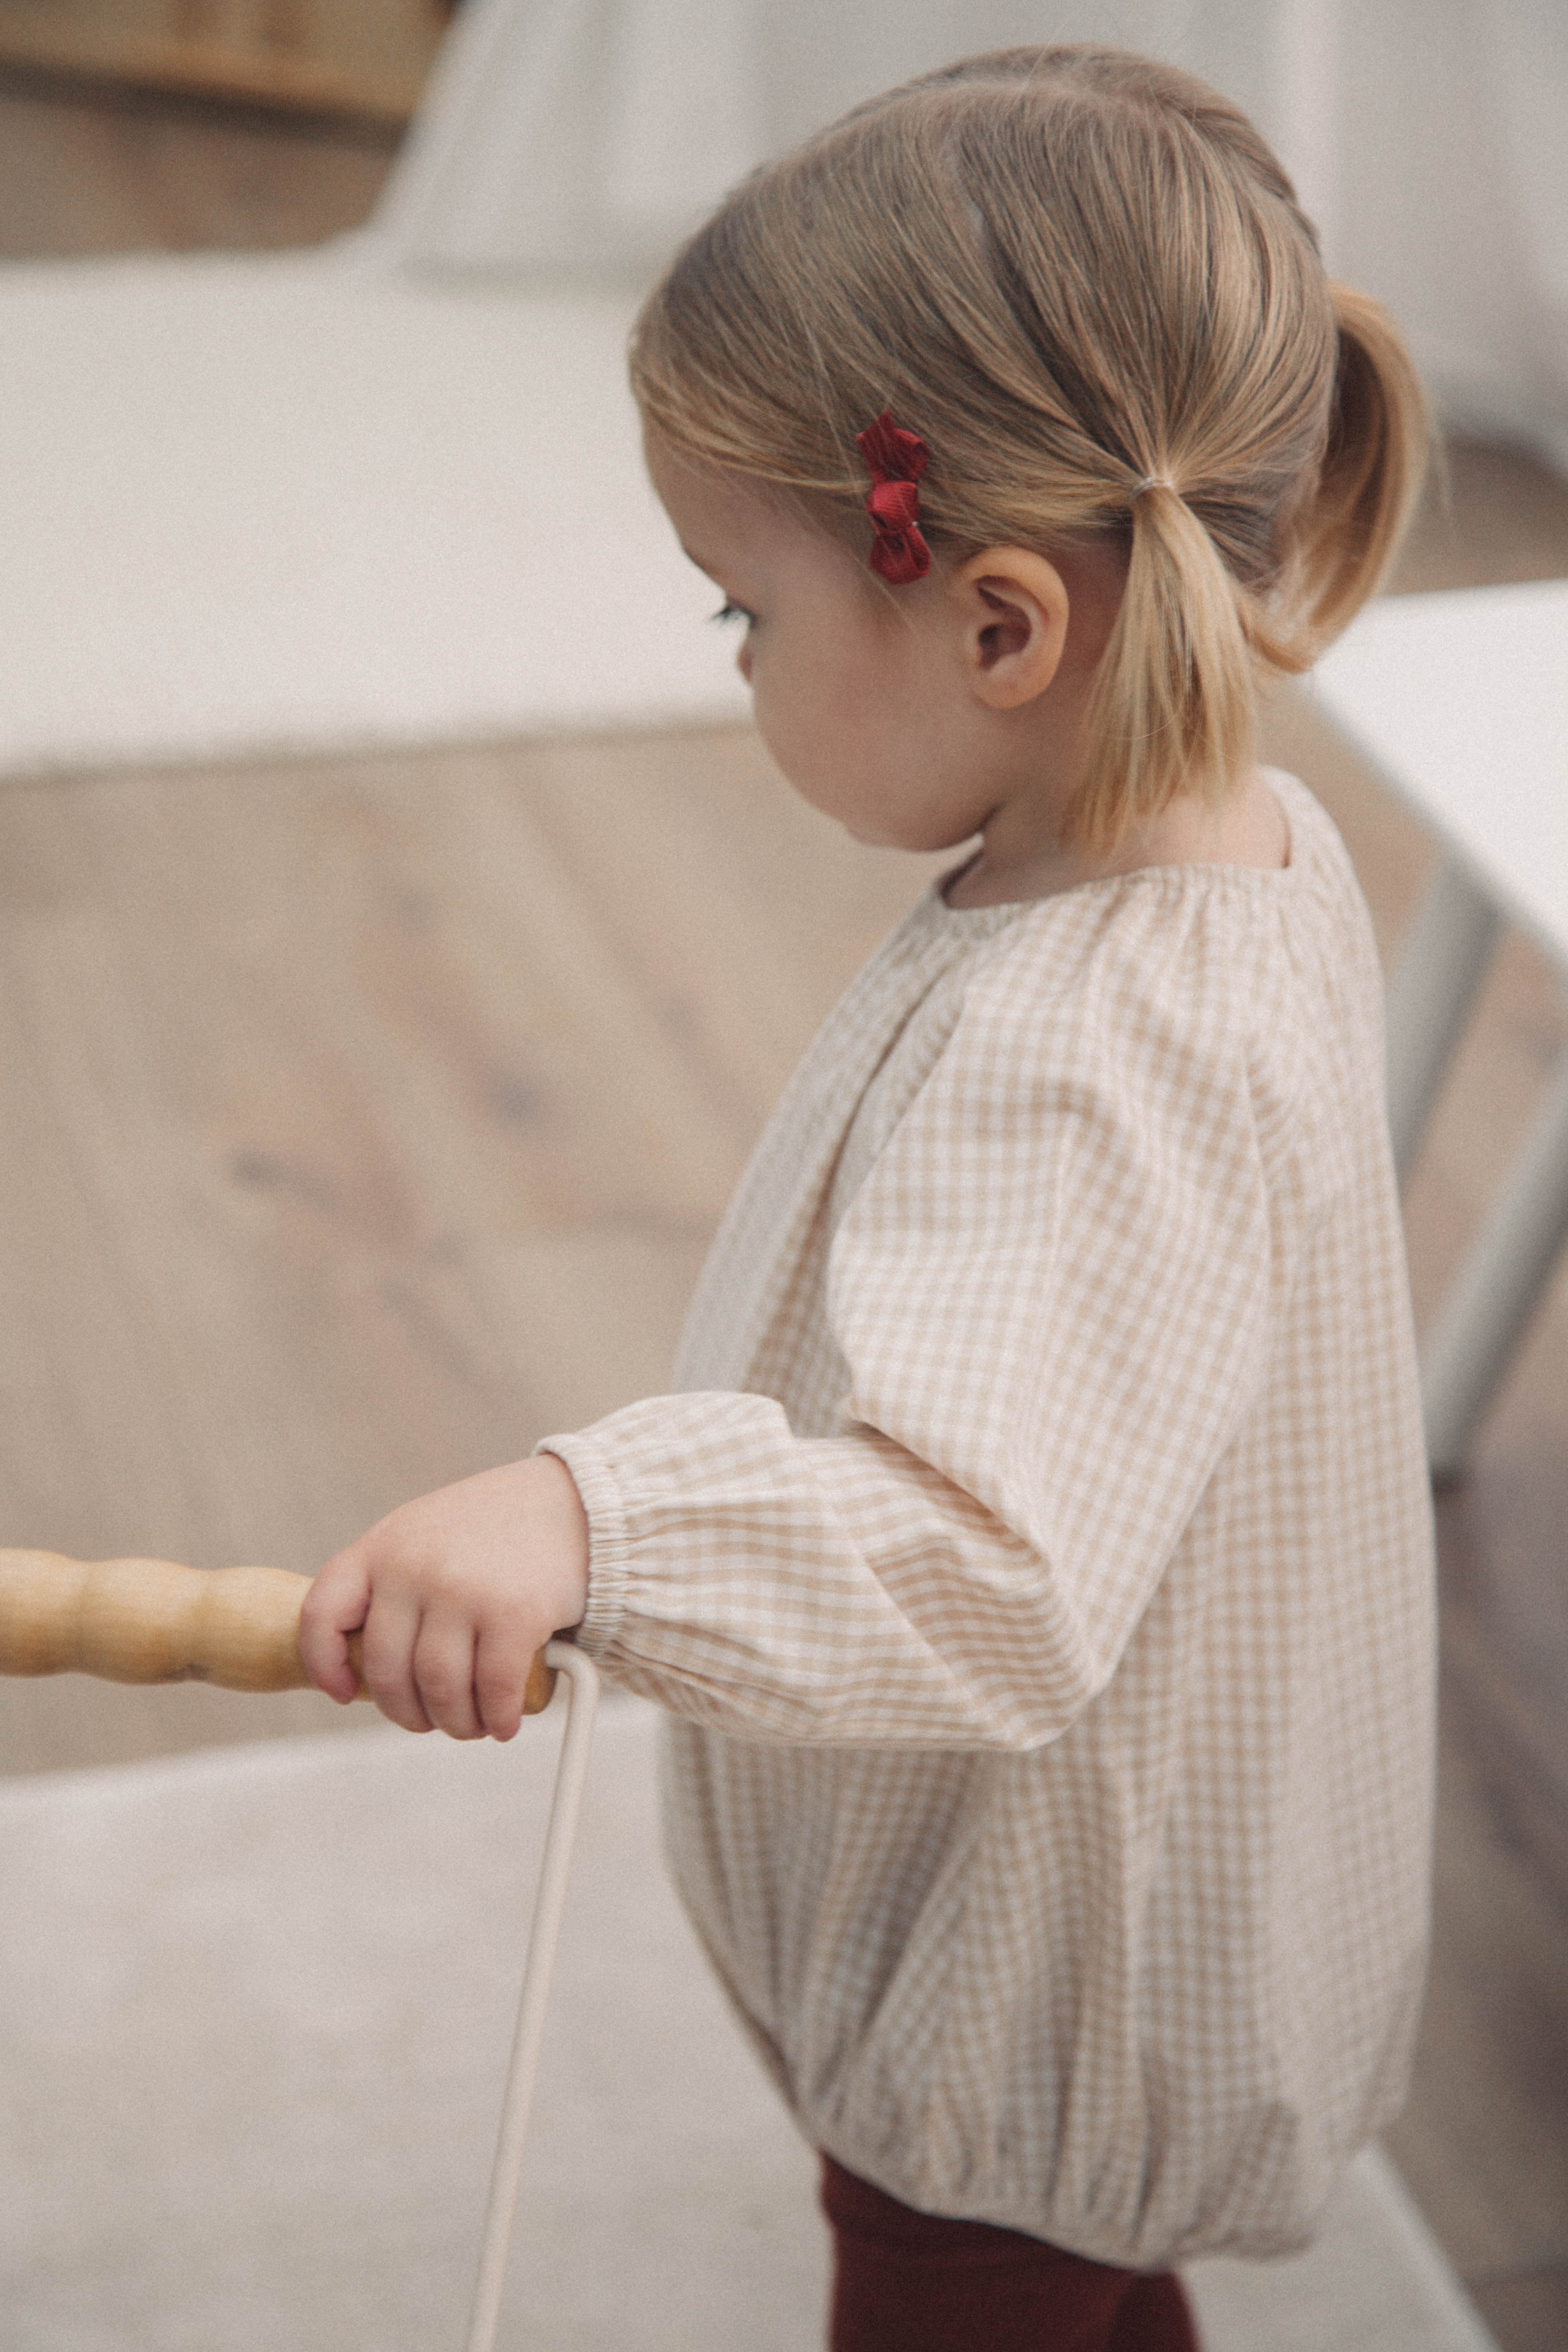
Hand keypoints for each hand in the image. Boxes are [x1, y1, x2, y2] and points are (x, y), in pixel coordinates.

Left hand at [299, 1455, 589, 1740]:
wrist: (580, 1501)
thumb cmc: (502, 1526)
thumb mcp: (428, 1533)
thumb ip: (395, 1583)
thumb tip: (369, 1663)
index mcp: (385, 1545)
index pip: (324, 1614)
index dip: (325, 1664)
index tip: (344, 1691)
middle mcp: (414, 1567)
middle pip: (387, 1671)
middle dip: (406, 1712)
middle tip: (430, 1720)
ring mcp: (462, 1590)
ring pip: (439, 1689)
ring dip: (455, 1723)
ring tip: (473, 1725)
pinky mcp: (514, 1613)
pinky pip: (492, 1691)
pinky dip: (497, 1718)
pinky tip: (505, 1721)